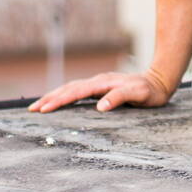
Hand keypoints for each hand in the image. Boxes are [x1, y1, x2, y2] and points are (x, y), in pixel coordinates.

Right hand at [27, 68, 173, 113]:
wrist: (159, 81)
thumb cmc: (150, 91)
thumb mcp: (138, 94)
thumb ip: (120, 98)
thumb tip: (99, 107)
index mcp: (103, 83)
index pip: (76, 92)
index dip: (59, 100)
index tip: (44, 109)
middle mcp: (98, 81)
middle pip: (68, 89)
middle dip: (50, 98)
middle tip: (32, 110)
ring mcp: (98, 84)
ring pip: (71, 89)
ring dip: (54, 96)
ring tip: (39, 106)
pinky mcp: (100, 88)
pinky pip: (78, 91)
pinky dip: (65, 96)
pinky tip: (59, 102)